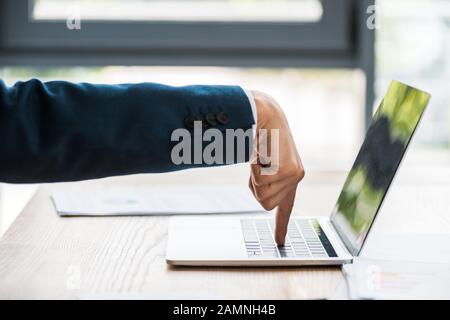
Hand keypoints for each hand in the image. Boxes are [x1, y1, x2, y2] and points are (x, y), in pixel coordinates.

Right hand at [248, 90, 304, 245]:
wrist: (265, 114)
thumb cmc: (259, 135)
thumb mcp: (260, 162)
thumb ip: (264, 179)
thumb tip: (260, 194)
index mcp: (289, 177)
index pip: (285, 207)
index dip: (281, 225)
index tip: (279, 242)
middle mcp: (295, 178)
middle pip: (265, 203)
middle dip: (255, 187)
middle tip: (258, 165)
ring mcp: (295, 176)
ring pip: (262, 195)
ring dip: (254, 178)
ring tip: (260, 159)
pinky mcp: (291, 172)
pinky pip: (262, 182)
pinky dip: (255, 169)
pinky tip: (262, 155)